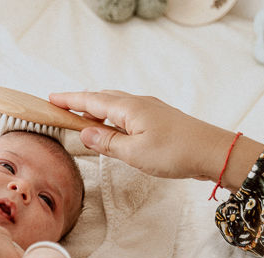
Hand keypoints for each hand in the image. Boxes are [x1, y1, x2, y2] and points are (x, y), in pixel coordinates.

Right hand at [49, 91, 262, 190]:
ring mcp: (150, 109)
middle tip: (61, 108)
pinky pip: (128, 112)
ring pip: (115, 105)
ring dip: (96, 109)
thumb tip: (85, 132)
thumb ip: (107, 142)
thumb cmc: (176, 152)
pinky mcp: (158, 119)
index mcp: (128, 109)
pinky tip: (113, 126)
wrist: (213, 152)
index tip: (51, 98)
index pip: (90, 101)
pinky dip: (112, 116)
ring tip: (82, 118)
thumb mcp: (134, 153)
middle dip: (80, 103)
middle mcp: (138, 104)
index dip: (69, 101)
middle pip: (102, 99)